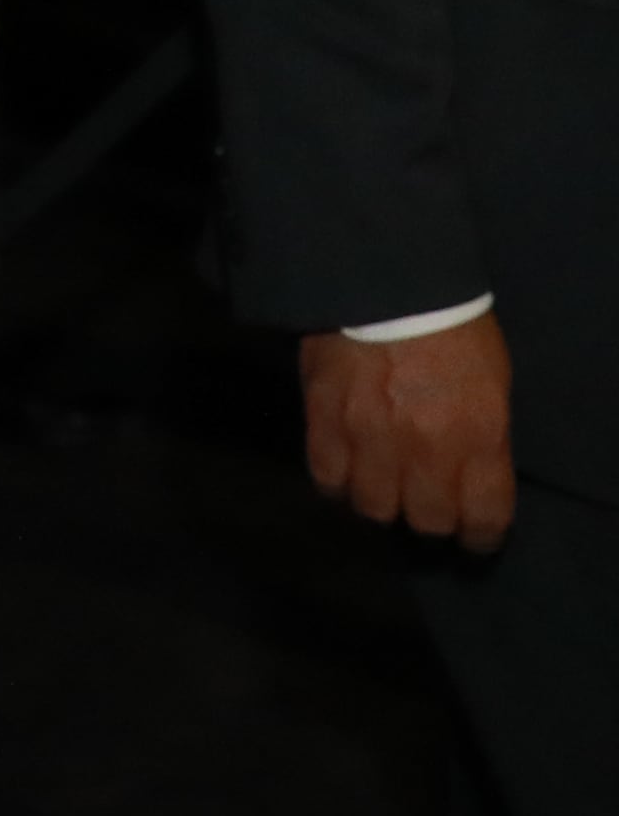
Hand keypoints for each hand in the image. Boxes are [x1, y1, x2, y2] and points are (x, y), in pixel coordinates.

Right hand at [302, 313, 515, 551]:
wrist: (385, 281)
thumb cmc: (452, 329)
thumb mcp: (491, 386)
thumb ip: (481, 439)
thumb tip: (466, 478)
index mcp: (476, 436)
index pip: (482, 517)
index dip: (478, 534)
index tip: (473, 533)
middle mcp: (423, 448)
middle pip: (425, 520)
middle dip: (430, 518)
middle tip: (426, 505)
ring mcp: (368, 436)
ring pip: (373, 507)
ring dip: (381, 503)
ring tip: (382, 488)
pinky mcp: (323, 420)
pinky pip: (327, 477)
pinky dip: (337, 483)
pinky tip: (346, 471)